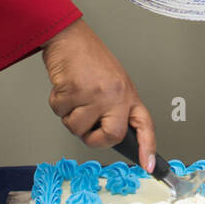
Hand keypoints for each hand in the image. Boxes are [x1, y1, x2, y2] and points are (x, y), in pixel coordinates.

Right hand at [41, 18, 156, 168]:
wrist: (70, 37)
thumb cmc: (90, 59)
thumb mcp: (114, 83)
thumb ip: (115, 107)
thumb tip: (111, 132)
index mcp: (128, 94)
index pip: (144, 124)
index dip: (147, 147)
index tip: (148, 166)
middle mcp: (116, 95)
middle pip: (110, 136)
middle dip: (93, 138)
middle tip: (87, 127)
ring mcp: (96, 93)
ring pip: (77, 128)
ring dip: (69, 116)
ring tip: (74, 95)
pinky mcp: (75, 90)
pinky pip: (61, 112)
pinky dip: (57, 103)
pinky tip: (64, 87)